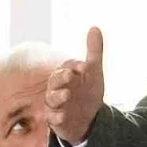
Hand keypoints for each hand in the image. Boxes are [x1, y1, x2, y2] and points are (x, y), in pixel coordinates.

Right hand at [44, 27, 105, 144]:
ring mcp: (56, 103)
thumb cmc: (88, 92)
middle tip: (70, 75)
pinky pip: (52, 118)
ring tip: (67, 95)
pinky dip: (56, 117)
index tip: (85, 66)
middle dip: (62, 77)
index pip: (68, 66)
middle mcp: (58, 87)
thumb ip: (94, 50)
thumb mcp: (94, 72)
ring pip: (52, 98)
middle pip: (55, 80)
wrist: (89, 119)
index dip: (75, 65)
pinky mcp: (56, 119)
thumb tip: (95, 27)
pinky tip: (62, 116)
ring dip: (58, 96)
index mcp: (66, 74)